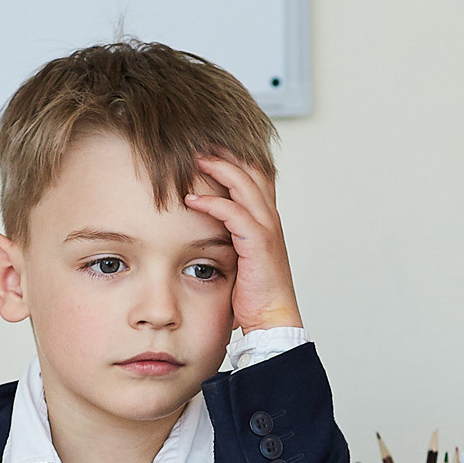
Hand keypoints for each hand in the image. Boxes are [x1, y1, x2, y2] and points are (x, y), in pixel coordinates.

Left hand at [184, 153, 302, 332]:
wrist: (271, 318)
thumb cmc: (252, 293)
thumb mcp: (238, 257)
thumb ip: (226, 238)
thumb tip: (202, 231)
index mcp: (265, 220)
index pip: (255, 177)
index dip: (237, 158)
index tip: (211, 147)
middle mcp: (269, 219)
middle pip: (252, 172)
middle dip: (227, 154)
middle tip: (199, 144)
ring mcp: (266, 230)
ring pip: (245, 186)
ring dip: (219, 169)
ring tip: (194, 160)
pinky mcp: (258, 244)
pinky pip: (235, 214)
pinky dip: (213, 204)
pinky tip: (191, 199)